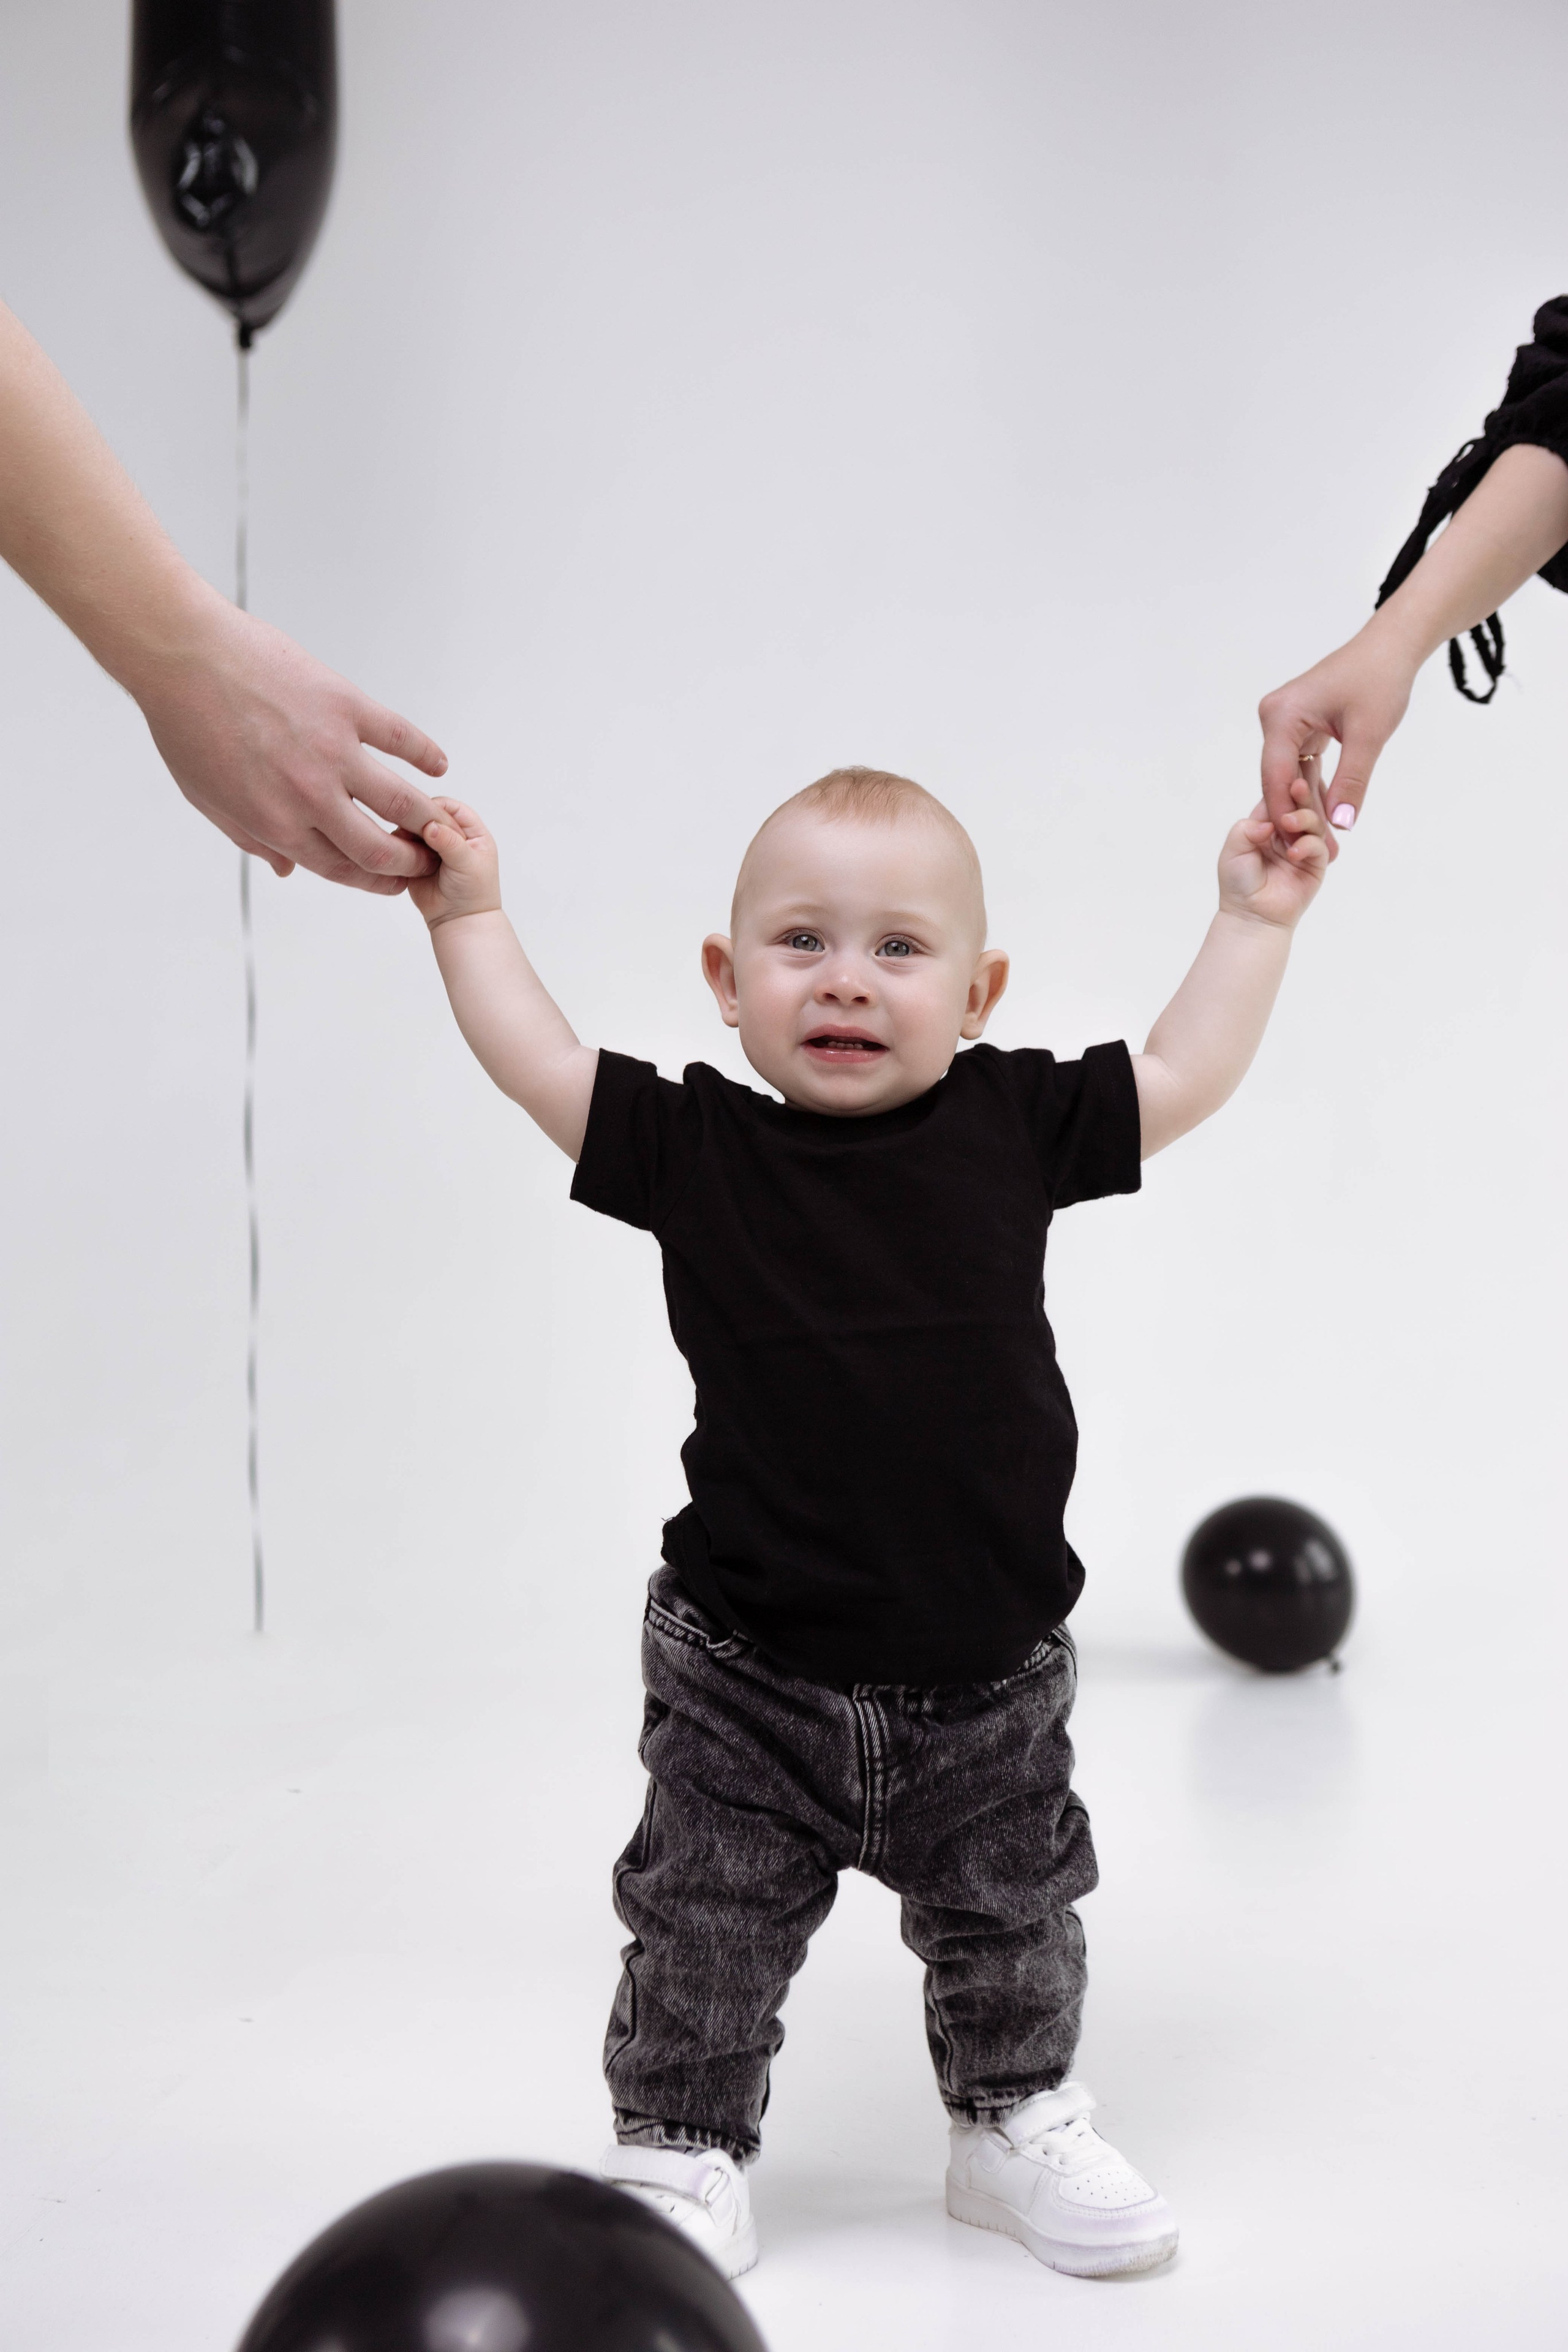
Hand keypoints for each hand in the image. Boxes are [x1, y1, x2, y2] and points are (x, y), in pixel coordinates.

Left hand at [134, 597, 448, 893]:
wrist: (184, 655)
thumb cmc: (186, 724)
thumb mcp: (207, 797)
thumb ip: (250, 838)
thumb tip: (285, 870)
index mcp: (274, 822)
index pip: (339, 868)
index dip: (373, 882)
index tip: (395, 883)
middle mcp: (309, 796)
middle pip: (377, 847)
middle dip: (410, 863)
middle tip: (427, 860)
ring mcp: (332, 750)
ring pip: (400, 801)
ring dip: (429, 819)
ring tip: (441, 823)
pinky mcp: (345, 705)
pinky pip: (400, 737)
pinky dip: (426, 754)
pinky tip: (438, 765)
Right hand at [408, 798, 502, 928]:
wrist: (459, 922)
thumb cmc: (474, 894)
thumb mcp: (468, 864)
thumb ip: (451, 842)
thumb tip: (430, 825)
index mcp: (472, 833)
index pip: (453, 808)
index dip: (438, 807)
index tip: (424, 814)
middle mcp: (451, 836)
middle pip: (429, 815)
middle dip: (418, 821)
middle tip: (410, 832)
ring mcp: (432, 847)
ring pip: (413, 829)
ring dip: (406, 834)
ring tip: (407, 848)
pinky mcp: (415, 859)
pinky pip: (402, 845)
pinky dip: (398, 846)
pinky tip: (399, 854)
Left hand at [1219, 777, 1328, 928]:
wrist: (1251, 916)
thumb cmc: (1238, 883)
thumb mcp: (1233, 850)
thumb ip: (1246, 829)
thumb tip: (1269, 821)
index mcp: (1266, 824)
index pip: (1279, 798)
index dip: (1282, 787)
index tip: (1286, 776)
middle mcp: (1287, 833)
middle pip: (1300, 806)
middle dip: (1300, 795)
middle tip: (1297, 787)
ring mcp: (1303, 847)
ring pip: (1313, 822)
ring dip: (1304, 818)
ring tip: (1289, 824)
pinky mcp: (1315, 864)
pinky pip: (1319, 847)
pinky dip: (1309, 844)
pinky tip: (1294, 851)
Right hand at [1257, 623, 1417, 850]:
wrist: (1392, 645)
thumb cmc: (1381, 678)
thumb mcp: (1369, 735)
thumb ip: (1352, 781)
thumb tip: (1341, 826)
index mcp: (1282, 715)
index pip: (1276, 775)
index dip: (1285, 813)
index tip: (1297, 847)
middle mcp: (1275, 717)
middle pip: (1280, 777)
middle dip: (1296, 813)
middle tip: (1313, 851)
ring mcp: (1285, 720)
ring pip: (1291, 773)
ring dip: (1307, 803)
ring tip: (1323, 839)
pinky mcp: (1300, 723)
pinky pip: (1301, 762)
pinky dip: (1314, 785)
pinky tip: (1326, 813)